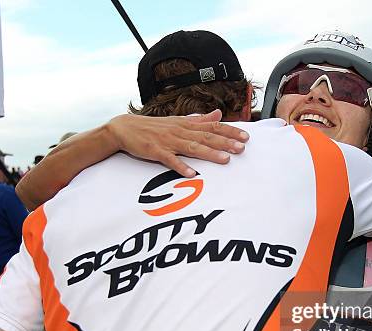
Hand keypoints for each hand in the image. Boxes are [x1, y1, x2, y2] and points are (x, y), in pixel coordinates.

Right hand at [107, 110, 249, 176]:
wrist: (124, 128)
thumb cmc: (154, 127)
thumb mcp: (178, 121)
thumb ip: (199, 120)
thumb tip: (218, 114)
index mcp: (186, 124)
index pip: (212, 126)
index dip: (230, 131)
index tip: (246, 136)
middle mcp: (179, 131)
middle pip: (206, 137)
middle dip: (225, 142)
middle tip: (242, 149)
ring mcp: (167, 141)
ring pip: (192, 148)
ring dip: (209, 153)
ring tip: (225, 160)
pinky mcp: (155, 151)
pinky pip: (170, 160)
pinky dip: (181, 166)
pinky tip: (192, 173)